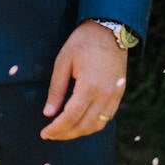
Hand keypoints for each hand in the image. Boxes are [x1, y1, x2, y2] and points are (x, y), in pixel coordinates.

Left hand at [39, 20, 127, 140]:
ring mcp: (115, 95)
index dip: (57, 128)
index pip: (71, 117)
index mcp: (89, 86)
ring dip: (80, 132)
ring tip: (64, 131)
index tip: (44, 133)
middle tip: (51, 135)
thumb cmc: (82, 42)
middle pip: (85, 125)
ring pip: (98, 125)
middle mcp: (105, 95)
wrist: (109, 29)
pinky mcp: (119, 93)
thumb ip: (56, 90)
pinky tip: (80, 122)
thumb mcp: (63, 62)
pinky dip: (93, 124)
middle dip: (66, 134)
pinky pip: (107, 117)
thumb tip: (48, 114)